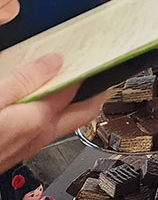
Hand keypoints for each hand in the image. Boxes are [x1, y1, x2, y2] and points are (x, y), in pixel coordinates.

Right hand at [0, 53, 107, 172]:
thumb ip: (24, 80)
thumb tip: (55, 62)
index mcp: (37, 120)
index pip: (80, 87)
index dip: (89, 66)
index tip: (94, 49)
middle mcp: (39, 137)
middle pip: (85, 109)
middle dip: (97, 86)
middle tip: (98, 64)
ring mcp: (29, 146)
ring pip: (65, 119)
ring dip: (73, 98)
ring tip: (67, 73)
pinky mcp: (17, 150)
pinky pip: (44, 126)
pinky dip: (50, 108)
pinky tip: (36, 94)